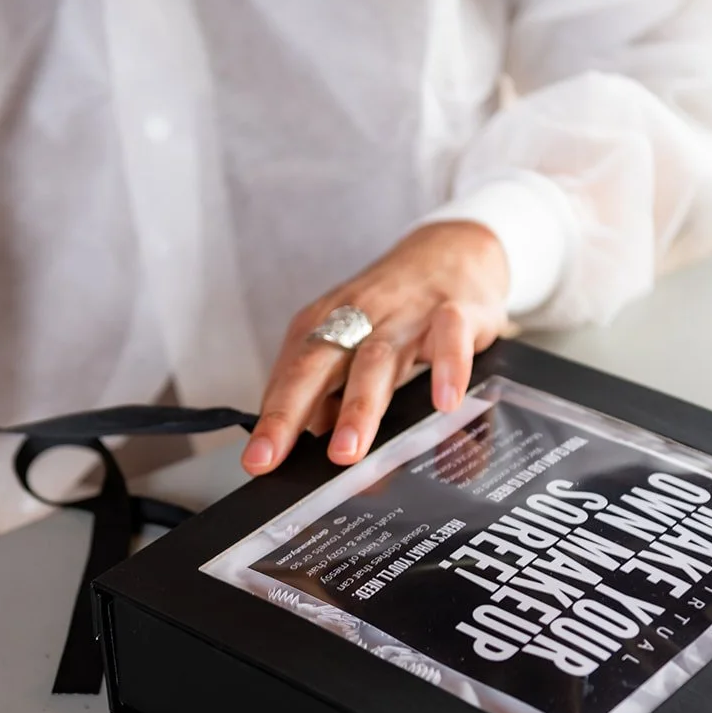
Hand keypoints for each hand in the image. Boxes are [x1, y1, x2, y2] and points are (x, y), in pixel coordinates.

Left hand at [241, 220, 508, 475]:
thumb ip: (329, 391)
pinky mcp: (455, 309)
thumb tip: (311, 436)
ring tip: (346, 451)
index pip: (289, 377)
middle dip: (292, 412)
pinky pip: (450, 335)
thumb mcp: (353, 345)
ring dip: (358, 407)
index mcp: (324, 326)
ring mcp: (405, 313)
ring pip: (377, 359)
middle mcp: (357, 316)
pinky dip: (448, 367)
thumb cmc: (395, 310)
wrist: (453, 250)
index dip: (271, 420)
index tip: (255, 461)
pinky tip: (444, 402)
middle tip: (274, 457)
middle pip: (317, 365)